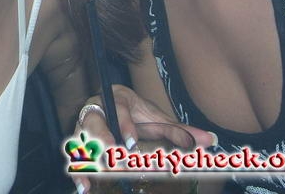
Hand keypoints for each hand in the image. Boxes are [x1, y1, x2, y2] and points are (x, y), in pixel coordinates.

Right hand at [71, 85, 216, 192]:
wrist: (112, 102)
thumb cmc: (136, 114)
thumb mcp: (158, 119)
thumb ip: (180, 131)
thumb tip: (210, 139)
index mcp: (118, 99)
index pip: (119, 108)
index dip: (124, 125)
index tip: (131, 143)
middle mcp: (98, 109)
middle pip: (94, 122)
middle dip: (102, 141)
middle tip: (113, 161)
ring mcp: (84, 124)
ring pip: (81, 138)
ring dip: (87, 159)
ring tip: (95, 178)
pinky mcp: (78, 141)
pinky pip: (74, 156)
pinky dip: (78, 173)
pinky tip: (84, 188)